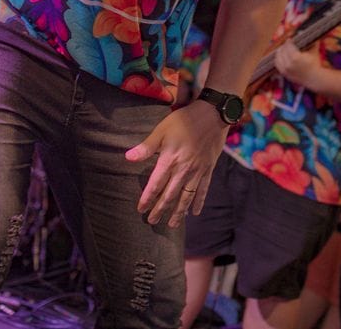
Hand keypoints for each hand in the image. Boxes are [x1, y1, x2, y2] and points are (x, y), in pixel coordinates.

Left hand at [125, 101, 227, 227]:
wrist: (212, 115)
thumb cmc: (184, 120)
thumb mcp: (162, 130)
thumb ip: (146, 147)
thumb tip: (128, 157)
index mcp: (170, 160)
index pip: (156, 184)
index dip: (148, 198)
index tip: (140, 209)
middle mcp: (183, 169)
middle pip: (170, 194)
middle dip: (160, 210)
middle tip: (152, 221)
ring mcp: (197, 171)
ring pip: (186, 197)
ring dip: (179, 212)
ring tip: (172, 224)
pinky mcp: (208, 169)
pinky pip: (203, 190)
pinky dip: (198, 202)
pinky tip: (195, 213)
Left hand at [274, 38, 321, 88]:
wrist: (314, 79)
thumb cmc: (314, 63)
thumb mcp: (313, 51)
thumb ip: (311, 41)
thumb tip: (307, 31)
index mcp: (295, 57)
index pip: (288, 45)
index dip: (289, 41)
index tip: (290, 38)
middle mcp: (288, 64)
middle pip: (282, 50)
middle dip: (284, 46)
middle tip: (287, 43)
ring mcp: (285, 70)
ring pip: (278, 57)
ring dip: (280, 51)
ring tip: (283, 48)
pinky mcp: (284, 74)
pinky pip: (277, 64)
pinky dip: (278, 59)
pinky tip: (280, 55)